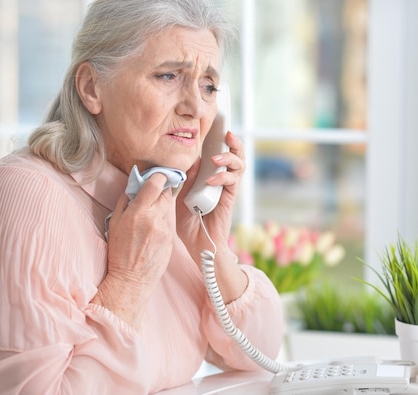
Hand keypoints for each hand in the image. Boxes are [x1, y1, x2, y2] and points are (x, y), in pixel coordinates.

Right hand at [93, 172, 175, 327]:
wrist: (132, 279)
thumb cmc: (119, 252)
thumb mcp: (115, 223)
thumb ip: (125, 202)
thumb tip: (134, 186)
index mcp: (139, 213)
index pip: (155, 184)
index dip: (158, 176)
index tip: (157, 174)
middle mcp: (155, 219)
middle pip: (166, 193)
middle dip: (161, 190)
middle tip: (154, 192)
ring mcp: (165, 229)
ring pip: (168, 208)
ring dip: (161, 206)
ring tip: (151, 213)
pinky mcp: (171, 238)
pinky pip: (169, 222)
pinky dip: (163, 221)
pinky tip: (153, 230)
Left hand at [176, 131, 247, 301]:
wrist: (197, 245)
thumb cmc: (187, 222)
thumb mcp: (178, 196)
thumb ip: (183, 179)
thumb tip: (186, 161)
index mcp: (209, 176)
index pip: (217, 154)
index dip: (219, 140)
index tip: (215, 127)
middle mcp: (221, 180)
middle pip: (235, 156)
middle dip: (234, 143)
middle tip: (228, 134)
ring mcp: (227, 189)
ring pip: (239, 166)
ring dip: (230, 158)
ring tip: (217, 158)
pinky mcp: (229, 199)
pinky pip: (233, 183)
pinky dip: (224, 177)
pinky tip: (213, 179)